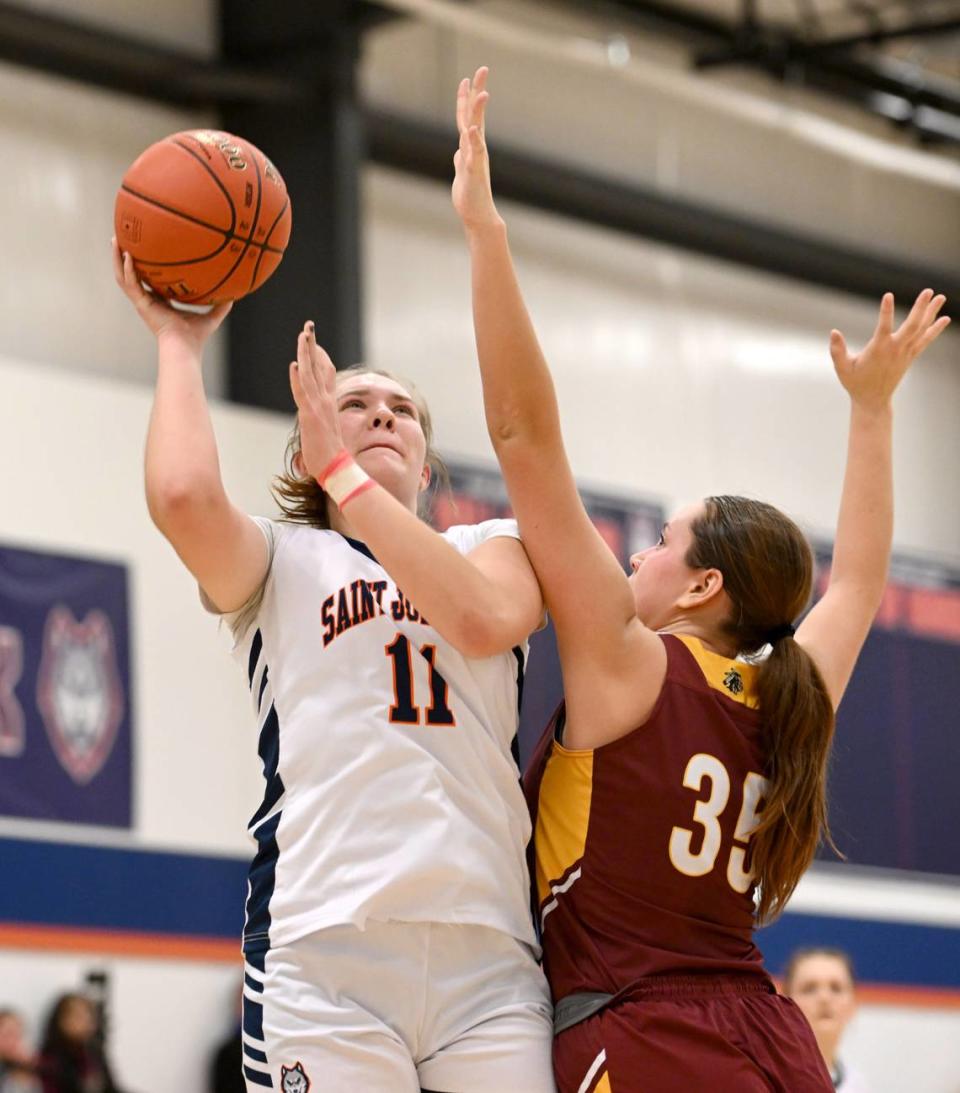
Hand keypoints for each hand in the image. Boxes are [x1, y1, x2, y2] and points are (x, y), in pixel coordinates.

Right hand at [112, 237, 230, 350]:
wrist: (185, 347)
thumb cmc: (196, 337)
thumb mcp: (211, 316)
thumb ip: (221, 305)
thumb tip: (236, 294)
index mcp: (160, 303)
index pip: (149, 281)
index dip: (146, 267)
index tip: (145, 251)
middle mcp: (148, 301)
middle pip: (131, 275)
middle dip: (123, 257)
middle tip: (122, 238)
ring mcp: (142, 302)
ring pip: (123, 277)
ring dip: (117, 258)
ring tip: (115, 239)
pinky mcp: (141, 304)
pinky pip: (130, 283)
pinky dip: (127, 269)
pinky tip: (127, 255)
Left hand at [289, 321, 345, 479]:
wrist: (338, 469)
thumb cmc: (330, 458)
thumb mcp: (323, 435)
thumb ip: (318, 426)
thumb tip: (313, 425)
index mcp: (328, 404)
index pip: (325, 374)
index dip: (320, 357)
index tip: (315, 343)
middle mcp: (325, 401)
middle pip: (318, 367)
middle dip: (313, 346)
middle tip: (309, 326)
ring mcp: (318, 407)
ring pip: (310, 374)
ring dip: (306, 353)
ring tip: (304, 334)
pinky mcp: (310, 415)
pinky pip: (303, 393)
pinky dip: (298, 378)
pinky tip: (294, 364)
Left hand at [452, 67, 501, 232]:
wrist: (478, 216)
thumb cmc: (471, 195)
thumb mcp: (463, 172)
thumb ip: (462, 159)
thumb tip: (458, 152)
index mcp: (472, 146)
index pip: (469, 116)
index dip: (468, 97)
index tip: (469, 77)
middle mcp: (475, 148)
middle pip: (475, 115)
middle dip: (477, 92)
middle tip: (483, 69)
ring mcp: (475, 159)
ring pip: (476, 130)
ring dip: (478, 113)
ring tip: (481, 94)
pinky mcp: (474, 172)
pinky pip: (474, 154)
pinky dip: (474, 141)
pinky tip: (472, 130)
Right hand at [830, 289, 948, 410]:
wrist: (873, 400)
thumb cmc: (855, 383)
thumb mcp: (842, 368)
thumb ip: (837, 350)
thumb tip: (833, 332)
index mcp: (878, 351)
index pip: (883, 327)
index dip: (886, 312)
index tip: (888, 295)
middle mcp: (895, 350)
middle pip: (912, 326)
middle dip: (920, 308)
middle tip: (928, 291)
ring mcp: (905, 353)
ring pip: (921, 330)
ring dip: (931, 313)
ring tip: (941, 296)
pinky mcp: (910, 356)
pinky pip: (925, 340)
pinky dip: (935, 329)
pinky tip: (944, 318)